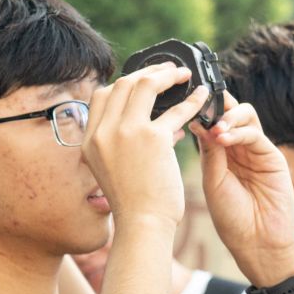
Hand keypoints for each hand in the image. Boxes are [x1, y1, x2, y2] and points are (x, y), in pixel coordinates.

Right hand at [80, 63, 208, 227]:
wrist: (141, 223)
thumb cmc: (133, 200)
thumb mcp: (112, 167)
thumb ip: (122, 142)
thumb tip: (154, 122)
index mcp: (90, 139)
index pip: (102, 95)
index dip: (125, 83)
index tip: (144, 81)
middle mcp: (102, 131)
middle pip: (122, 84)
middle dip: (148, 72)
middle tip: (169, 71)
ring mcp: (125, 132)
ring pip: (144, 85)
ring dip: (168, 76)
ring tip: (185, 75)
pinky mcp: (151, 138)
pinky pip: (176, 109)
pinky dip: (192, 100)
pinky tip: (203, 97)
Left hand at [189, 96, 293, 286]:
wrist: (257, 241)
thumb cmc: (231, 217)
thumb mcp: (213, 181)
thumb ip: (209, 153)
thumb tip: (195, 122)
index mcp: (217, 153)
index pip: (208, 121)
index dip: (197, 110)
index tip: (181, 102)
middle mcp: (236, 148)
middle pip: (228, 112)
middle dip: (214, 104)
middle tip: (199, 104)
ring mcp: (255, 150)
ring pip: (245, 116)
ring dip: (227, 116)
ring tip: (214, 127)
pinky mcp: (272, 156)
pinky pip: (256, 134)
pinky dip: (239, 132)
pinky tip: (224, 138)